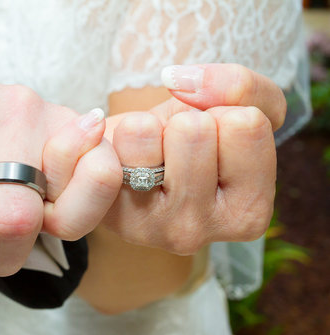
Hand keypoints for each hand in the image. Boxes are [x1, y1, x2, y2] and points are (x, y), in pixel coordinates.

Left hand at [102, 64, 285, 254]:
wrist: (134, 159)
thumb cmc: (192, 142)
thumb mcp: (238, 109)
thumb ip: (241, 86)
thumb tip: (178, 80)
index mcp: (246, 214)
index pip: (245, 125)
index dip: (224, 114)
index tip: (213, 139)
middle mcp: (198, 232)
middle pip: (195, 129)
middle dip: (184, 122)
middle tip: (176, 148)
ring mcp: (148, 226)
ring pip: (146, 131)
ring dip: (147, 127)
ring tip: (151, 153)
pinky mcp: (108, 212)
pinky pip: (112, 140)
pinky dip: (118, 133)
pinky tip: (124, 160)